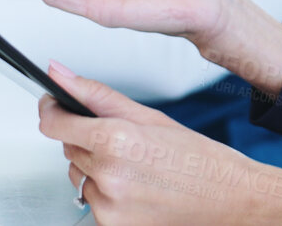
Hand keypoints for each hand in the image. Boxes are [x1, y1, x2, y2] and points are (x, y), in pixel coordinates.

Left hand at [39, 62, 281, 225]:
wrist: (230, 198)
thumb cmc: (198, 158)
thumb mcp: (149, 116)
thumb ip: (98, 95)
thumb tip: (59, 75)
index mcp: (117, 140)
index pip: (54, 124)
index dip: (51, 111)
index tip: (53, 106)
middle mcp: (109, 175)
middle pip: (68, 149)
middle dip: (87, 140)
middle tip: (126, 141)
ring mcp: (109, 206)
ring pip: (79, 177)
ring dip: (97, 169)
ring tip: (137, 168)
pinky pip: (93, 202)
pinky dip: (108, 193)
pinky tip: (138, 188)